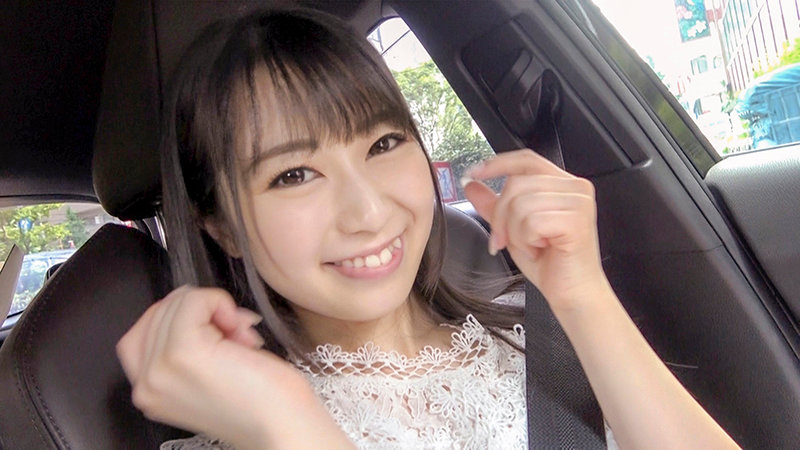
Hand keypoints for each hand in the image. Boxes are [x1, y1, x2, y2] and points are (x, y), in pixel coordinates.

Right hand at [116, 285, 351, 448]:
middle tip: (236, 335)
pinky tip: (239, 327)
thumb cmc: (263, 405)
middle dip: (203, 312)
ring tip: (241, 339)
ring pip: (176, 303)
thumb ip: (188, 347)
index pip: (146, 328)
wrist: (283, 428)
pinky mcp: (182, 352)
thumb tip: (194, 306)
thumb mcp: (211, 373)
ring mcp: (160, 368)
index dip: (185, 318)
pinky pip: (192, 301)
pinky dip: (219, 302)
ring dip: (215, 308)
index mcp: (149, 391)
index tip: (218, 330)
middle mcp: (146, 383)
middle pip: (160, 311)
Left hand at [463, 149, 608, 311]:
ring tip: (531, 246)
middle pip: (516, 183)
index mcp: (562, 184)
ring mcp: (578, 202)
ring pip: (520, 203)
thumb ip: (494, 204)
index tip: (473, 173)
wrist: (573, 294)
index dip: (497, 164)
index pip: (526, 160)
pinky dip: (526, 241)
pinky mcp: (576, 220)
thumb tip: (472, 184)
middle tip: (504, 240)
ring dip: (515, 232)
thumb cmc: (550, 264)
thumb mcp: (513, 229)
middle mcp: (575, 188)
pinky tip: (540, 250)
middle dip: (500, 216)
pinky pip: (531, 222)